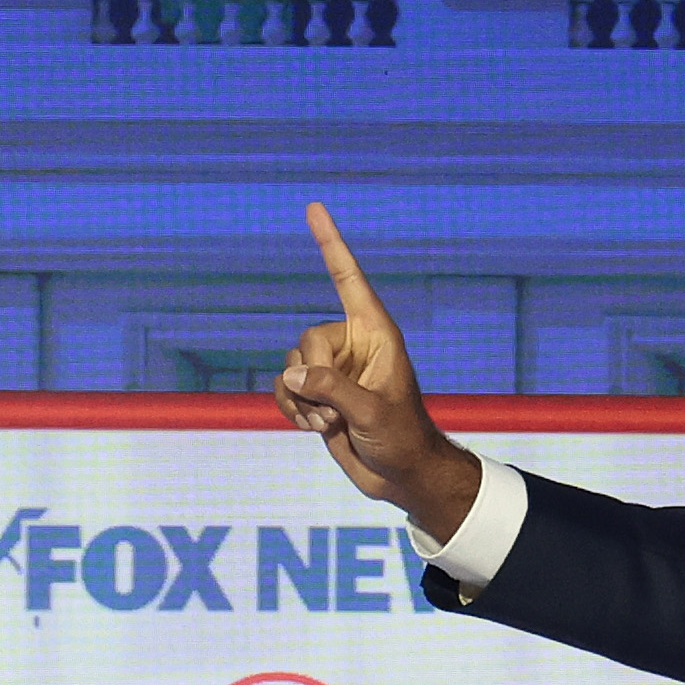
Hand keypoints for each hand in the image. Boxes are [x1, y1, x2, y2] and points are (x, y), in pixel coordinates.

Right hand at [276, 200, 480, 541]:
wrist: (400, 475)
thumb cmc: (401, 438)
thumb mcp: (370, 412)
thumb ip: (330, 389)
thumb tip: (289, 375)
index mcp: (376, 333)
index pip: (348, 279)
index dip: (331, 244)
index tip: (314, 208)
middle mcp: (352, 345)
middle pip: (307, 340)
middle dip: (311, 378)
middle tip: (333, 410)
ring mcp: (333, 371)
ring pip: (290, 367)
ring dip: (301, 402)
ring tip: (329, 424)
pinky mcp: (316, 395)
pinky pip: (283, 389)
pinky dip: (289, 410)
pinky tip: (312, 428)